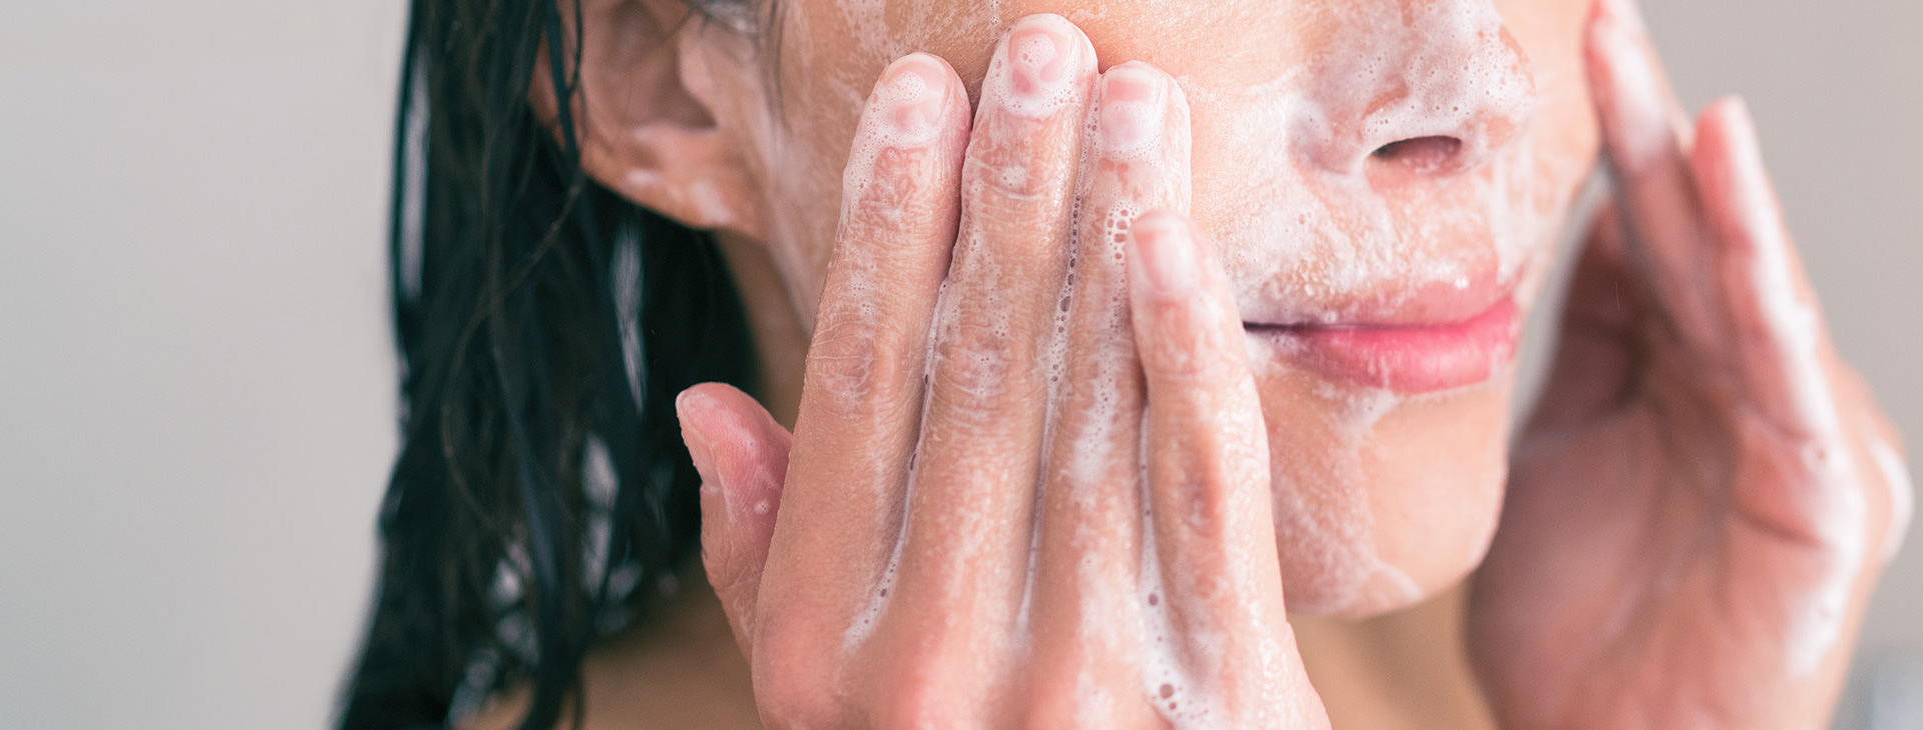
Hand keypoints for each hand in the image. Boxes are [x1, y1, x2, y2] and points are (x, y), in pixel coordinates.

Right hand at [674, 16, 1326, 727]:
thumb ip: (772, 567)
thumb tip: (711, 405)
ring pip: (1085, 414)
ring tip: (1126, 104)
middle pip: (974, 381)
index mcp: (822, 659)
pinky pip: (1198, 497)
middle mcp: (930, 669)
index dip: (884, 238)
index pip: (853, 400)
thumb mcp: (832, 711)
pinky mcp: (1212, 702)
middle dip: (1008, 199)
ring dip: (1104, 238)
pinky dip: (1186, 359)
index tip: (916, 105)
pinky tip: (1175, 248)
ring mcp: (1071, 688)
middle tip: (1039, 54)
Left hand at [1467, 1, 1914, 726]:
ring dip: (1723, 197)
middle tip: (1609, 25)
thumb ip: (1575, 347)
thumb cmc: (1583, 643)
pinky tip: (1745, 229)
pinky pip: (1794, 383)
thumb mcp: (1552, 454)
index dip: (1616, 142)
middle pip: (1702, 240)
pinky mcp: (1829, 499)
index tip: (1577, 45)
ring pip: (1756, 294)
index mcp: (1685, 378)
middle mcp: (1753, 393)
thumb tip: (1564, 229)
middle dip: (1657, 133)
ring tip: (1689, 108)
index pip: (1648, 236)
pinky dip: (1772, 298)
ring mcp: (1799, 439)